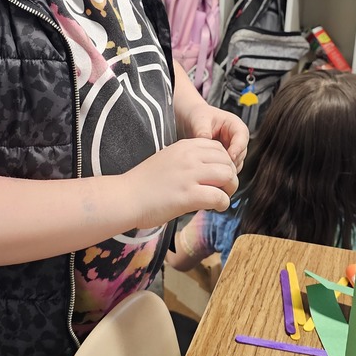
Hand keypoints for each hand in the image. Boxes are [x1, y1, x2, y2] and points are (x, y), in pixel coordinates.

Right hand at [123, 138, 237, 229]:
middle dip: (230, 177)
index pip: (219, 148)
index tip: (217, 177)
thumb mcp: (166, 160)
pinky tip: (215, 208)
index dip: (224, 163)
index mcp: (184, 147)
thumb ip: (186, 161)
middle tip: (222, 190)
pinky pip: (219, 197)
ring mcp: (189, 175)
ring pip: (228, 176)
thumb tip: (206, 173)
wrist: (124, 197)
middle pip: (227, 161)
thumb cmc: (142, 184)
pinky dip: (223, 204)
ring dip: (229, 189)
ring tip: (220, 198)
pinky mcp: (188, 195)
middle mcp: (189, 157)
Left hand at [180, 104, 248, 172]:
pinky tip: (210, 172)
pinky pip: (228, 169)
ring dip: (225, 168)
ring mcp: (233, 150)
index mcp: (235, 126)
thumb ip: (203, 132)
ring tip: (211, 169)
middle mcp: (237, 139)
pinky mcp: (226, 159)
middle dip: (230, 161)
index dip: (237, 148)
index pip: (242, 138)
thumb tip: (205, 143)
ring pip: (236, 163)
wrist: (192, 120)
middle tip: (217, 167)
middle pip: (241, 153)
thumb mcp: (200, 120)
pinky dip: (220, 172)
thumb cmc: (199, 116)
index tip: (230, 157)